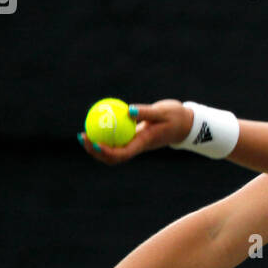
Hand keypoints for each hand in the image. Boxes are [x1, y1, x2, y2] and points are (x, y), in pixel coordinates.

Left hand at [77, 99, 192, 164]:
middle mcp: (137, 146)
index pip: (122, 153)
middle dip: (95, 151)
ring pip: (112, 152)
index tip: (94, 141)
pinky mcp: (134, 139)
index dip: (106, 151)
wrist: (185, 123)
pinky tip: (96, 125)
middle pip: (113, 157)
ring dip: (96, 146)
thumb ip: (145, 112)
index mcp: (144, 143)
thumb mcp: (162, 112)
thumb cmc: (176, 117)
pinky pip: (116, 140)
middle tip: (83, 137)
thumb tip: (127, 109)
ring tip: (84, 134)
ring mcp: (135, 144)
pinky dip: (105, 136)